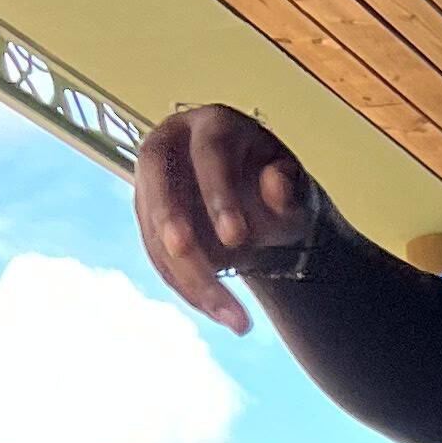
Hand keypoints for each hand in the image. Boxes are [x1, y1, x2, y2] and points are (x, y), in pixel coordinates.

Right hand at [135, 105, 317, 333]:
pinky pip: (157, 255)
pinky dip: (186, 287)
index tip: (236, 237)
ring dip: (186, 275)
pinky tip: (219, 313)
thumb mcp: (295, 192)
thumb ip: (288, 191)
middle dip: (173, 224)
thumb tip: (276, 183)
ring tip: (233, 317)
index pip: (209, 152)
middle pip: (160, 182)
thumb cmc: (280, 192)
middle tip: (189, 259)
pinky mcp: (147, 216)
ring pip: (154, 227)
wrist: (260, 210)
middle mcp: (172, 143)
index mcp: (213, 125)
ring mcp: (153, 181)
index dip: (218, 193)